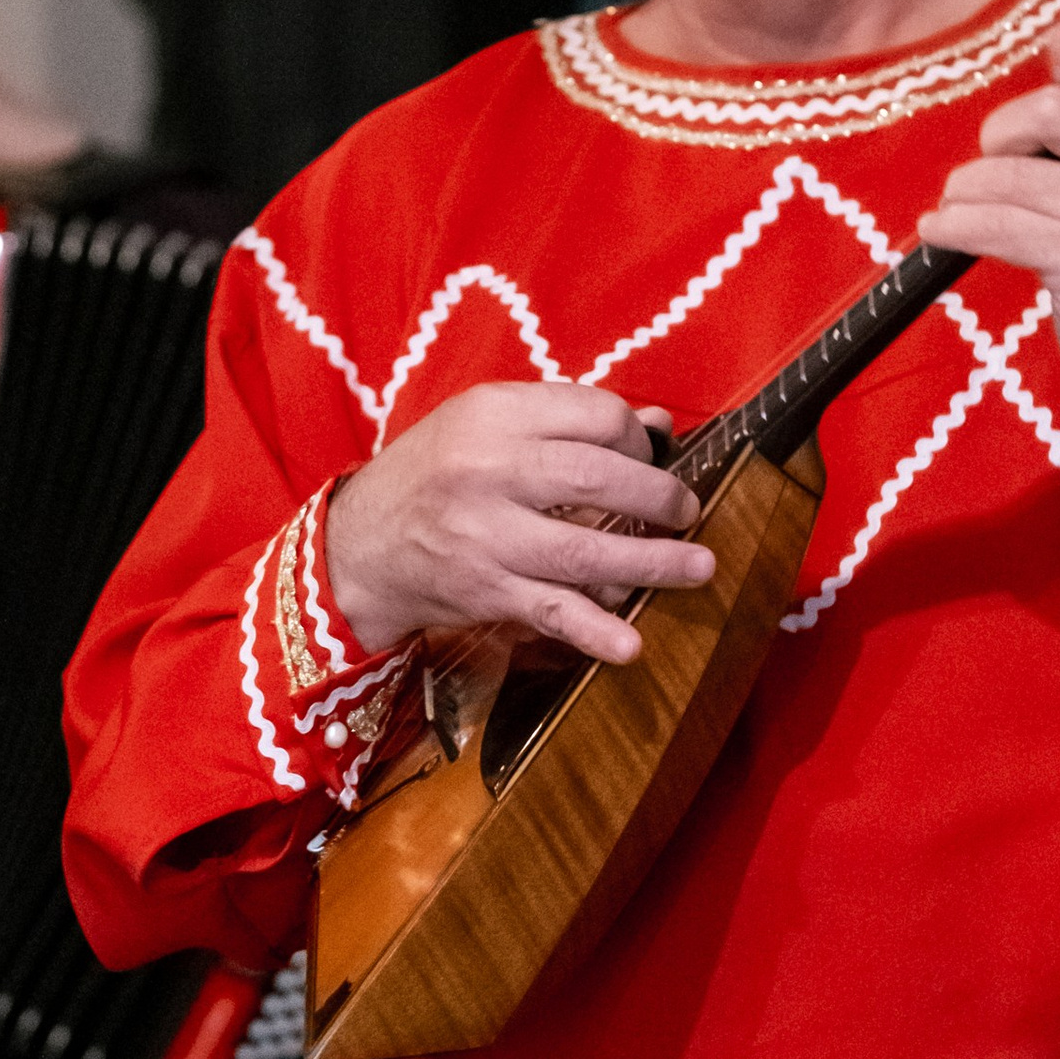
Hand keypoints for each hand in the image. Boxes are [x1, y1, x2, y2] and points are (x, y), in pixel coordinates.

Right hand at [322, 384, 712, 669]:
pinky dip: (594, 630)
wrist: (359, 544)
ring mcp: (485, 535)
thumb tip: (659, 427)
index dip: (636, 438)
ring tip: (699, 566)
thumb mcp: (486, 425)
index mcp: (492, 414)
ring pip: (585, 548)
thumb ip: (568, 420)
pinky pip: (551, 610)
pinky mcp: (485, 591)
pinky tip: (631, 645)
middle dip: (659, 496)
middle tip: (687, 510)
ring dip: (653, 562)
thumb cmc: (434, 475)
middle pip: (596, 477)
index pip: (593, 414)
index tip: (648, 459)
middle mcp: (487, 470)